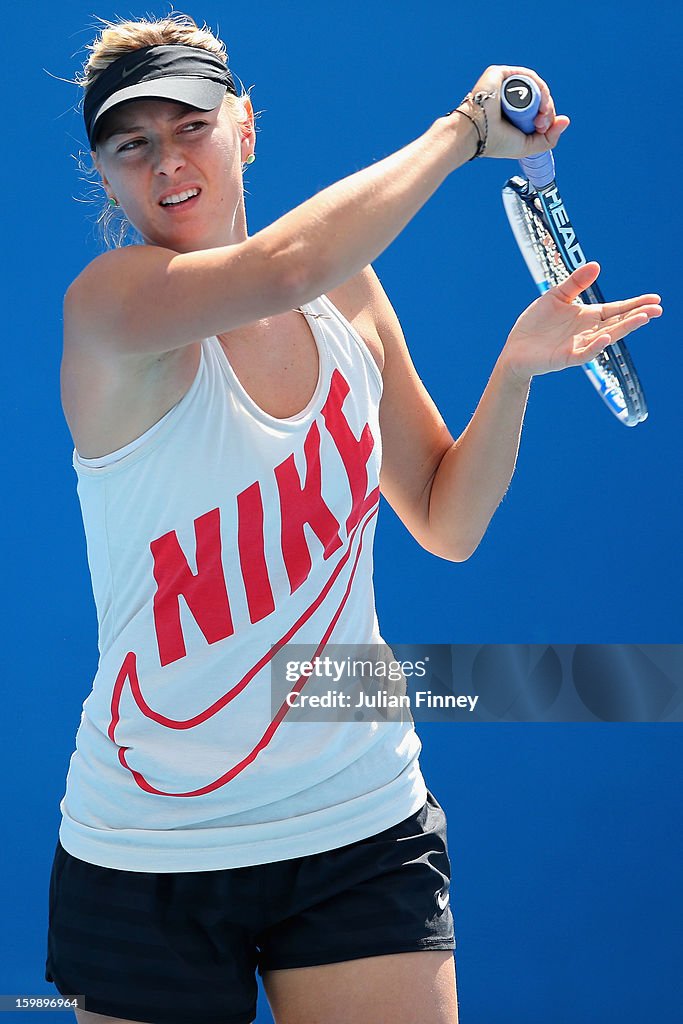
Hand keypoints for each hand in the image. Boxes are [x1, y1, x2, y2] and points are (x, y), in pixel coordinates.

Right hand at [455, 64, 569, 159]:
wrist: (475, 135)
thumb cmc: (496, 142)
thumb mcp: (528, 146)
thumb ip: (549, 138)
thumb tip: (566, 120)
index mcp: (514, 110)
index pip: (538, 106)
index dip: (547, 115)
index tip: (543, 129)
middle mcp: (509, 95)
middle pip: (539, 95)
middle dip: (547, 109)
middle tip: (542, 124)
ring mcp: (505, 83)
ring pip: (535, 85)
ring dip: (545, 100)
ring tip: (541, 116)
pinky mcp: (500, 73)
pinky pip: (526, 76)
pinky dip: (537, 87)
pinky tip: (539, 102)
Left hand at [498, 262, 662, 382]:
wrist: (515, 348)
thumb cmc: (536, 323)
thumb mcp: (556, 296)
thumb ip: (575, 282)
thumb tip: (596, 265)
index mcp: (588, 316)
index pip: (616, 310)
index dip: (635, 304)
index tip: (655, 299)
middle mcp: (588, 331)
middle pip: (617, 323)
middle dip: (637, 316)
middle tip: (657, 310)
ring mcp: (579, 346)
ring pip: (606, 338)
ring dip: (624, 329)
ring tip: (641, 319)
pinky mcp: (566, 358)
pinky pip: (584, 354)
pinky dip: (595, 347)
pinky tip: (605, 339)